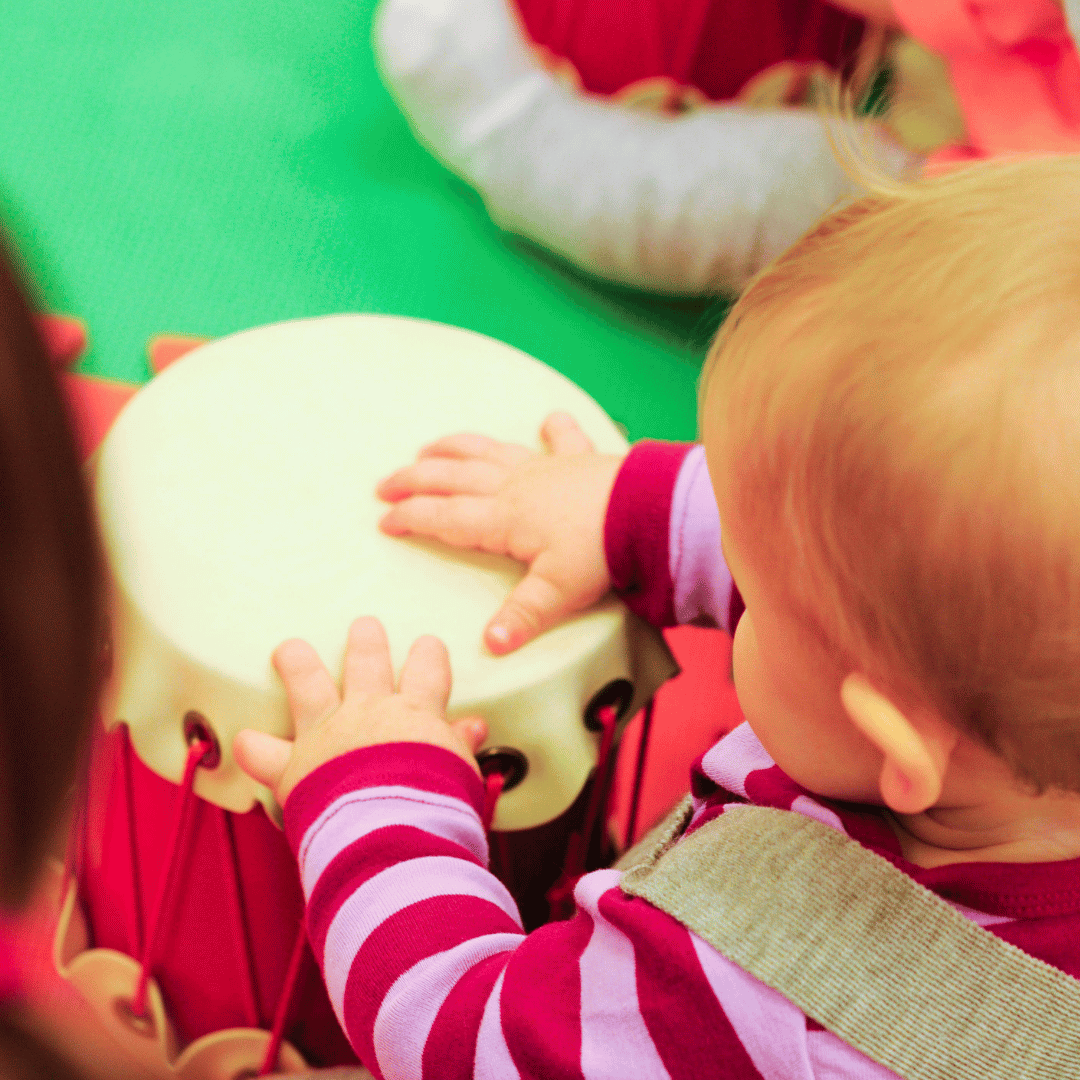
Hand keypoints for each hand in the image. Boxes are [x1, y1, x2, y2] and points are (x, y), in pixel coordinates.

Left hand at [234, 618, 485, 806]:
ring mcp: (328, 735)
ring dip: (299, 664)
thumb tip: (474, 726)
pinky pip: (265, 753)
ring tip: (290, 649)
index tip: (427, 645)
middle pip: (366, 662)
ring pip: (308, 686)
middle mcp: (369, 713)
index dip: (428, 655)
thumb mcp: (462, 771)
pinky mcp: (296, 767)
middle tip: (364, 626)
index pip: (427, 669)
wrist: (397, 832)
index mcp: (416, 713)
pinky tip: (242, 740)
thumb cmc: (438, 806)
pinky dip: (253, 748)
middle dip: (365, 642)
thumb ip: (460, 744)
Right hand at [377, 412, 622, 653]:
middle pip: (452, 477)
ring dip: (455, 448)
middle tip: (385, 484)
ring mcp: (545, 467)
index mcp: (502, 519)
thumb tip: (491, 645)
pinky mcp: (579, 459)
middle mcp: (515, 486)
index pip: (443, 517)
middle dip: (414, 480)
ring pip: (488, 451)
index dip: (410, 518)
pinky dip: (553, 429)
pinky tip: (548, 419)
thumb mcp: (558, 592)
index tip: (384, 522)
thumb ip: (522, 618)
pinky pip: (561, 439)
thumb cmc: (601, 551)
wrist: (648, 511)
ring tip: (429, 448)